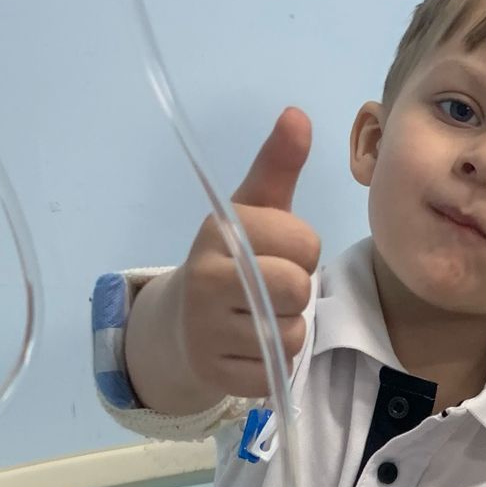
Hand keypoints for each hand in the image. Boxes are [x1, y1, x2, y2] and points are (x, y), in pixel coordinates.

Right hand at [174, 107, 319, 399]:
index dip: (302, 249)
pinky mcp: (215, 372)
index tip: (280, 251)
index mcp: (220, 231)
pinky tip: (250, 346)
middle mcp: (207, 278)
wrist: (181, 325)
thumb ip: (277, 166)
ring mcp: (207, 329)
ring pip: (290, 334)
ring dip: (287, 329)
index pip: (304, 242)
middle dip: (297, 291)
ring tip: (261, 318)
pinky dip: (272, 363)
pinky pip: (275, 371)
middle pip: (297, 289)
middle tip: (273, 289)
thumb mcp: (253, 211)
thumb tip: (297, 114)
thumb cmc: (231, 261)